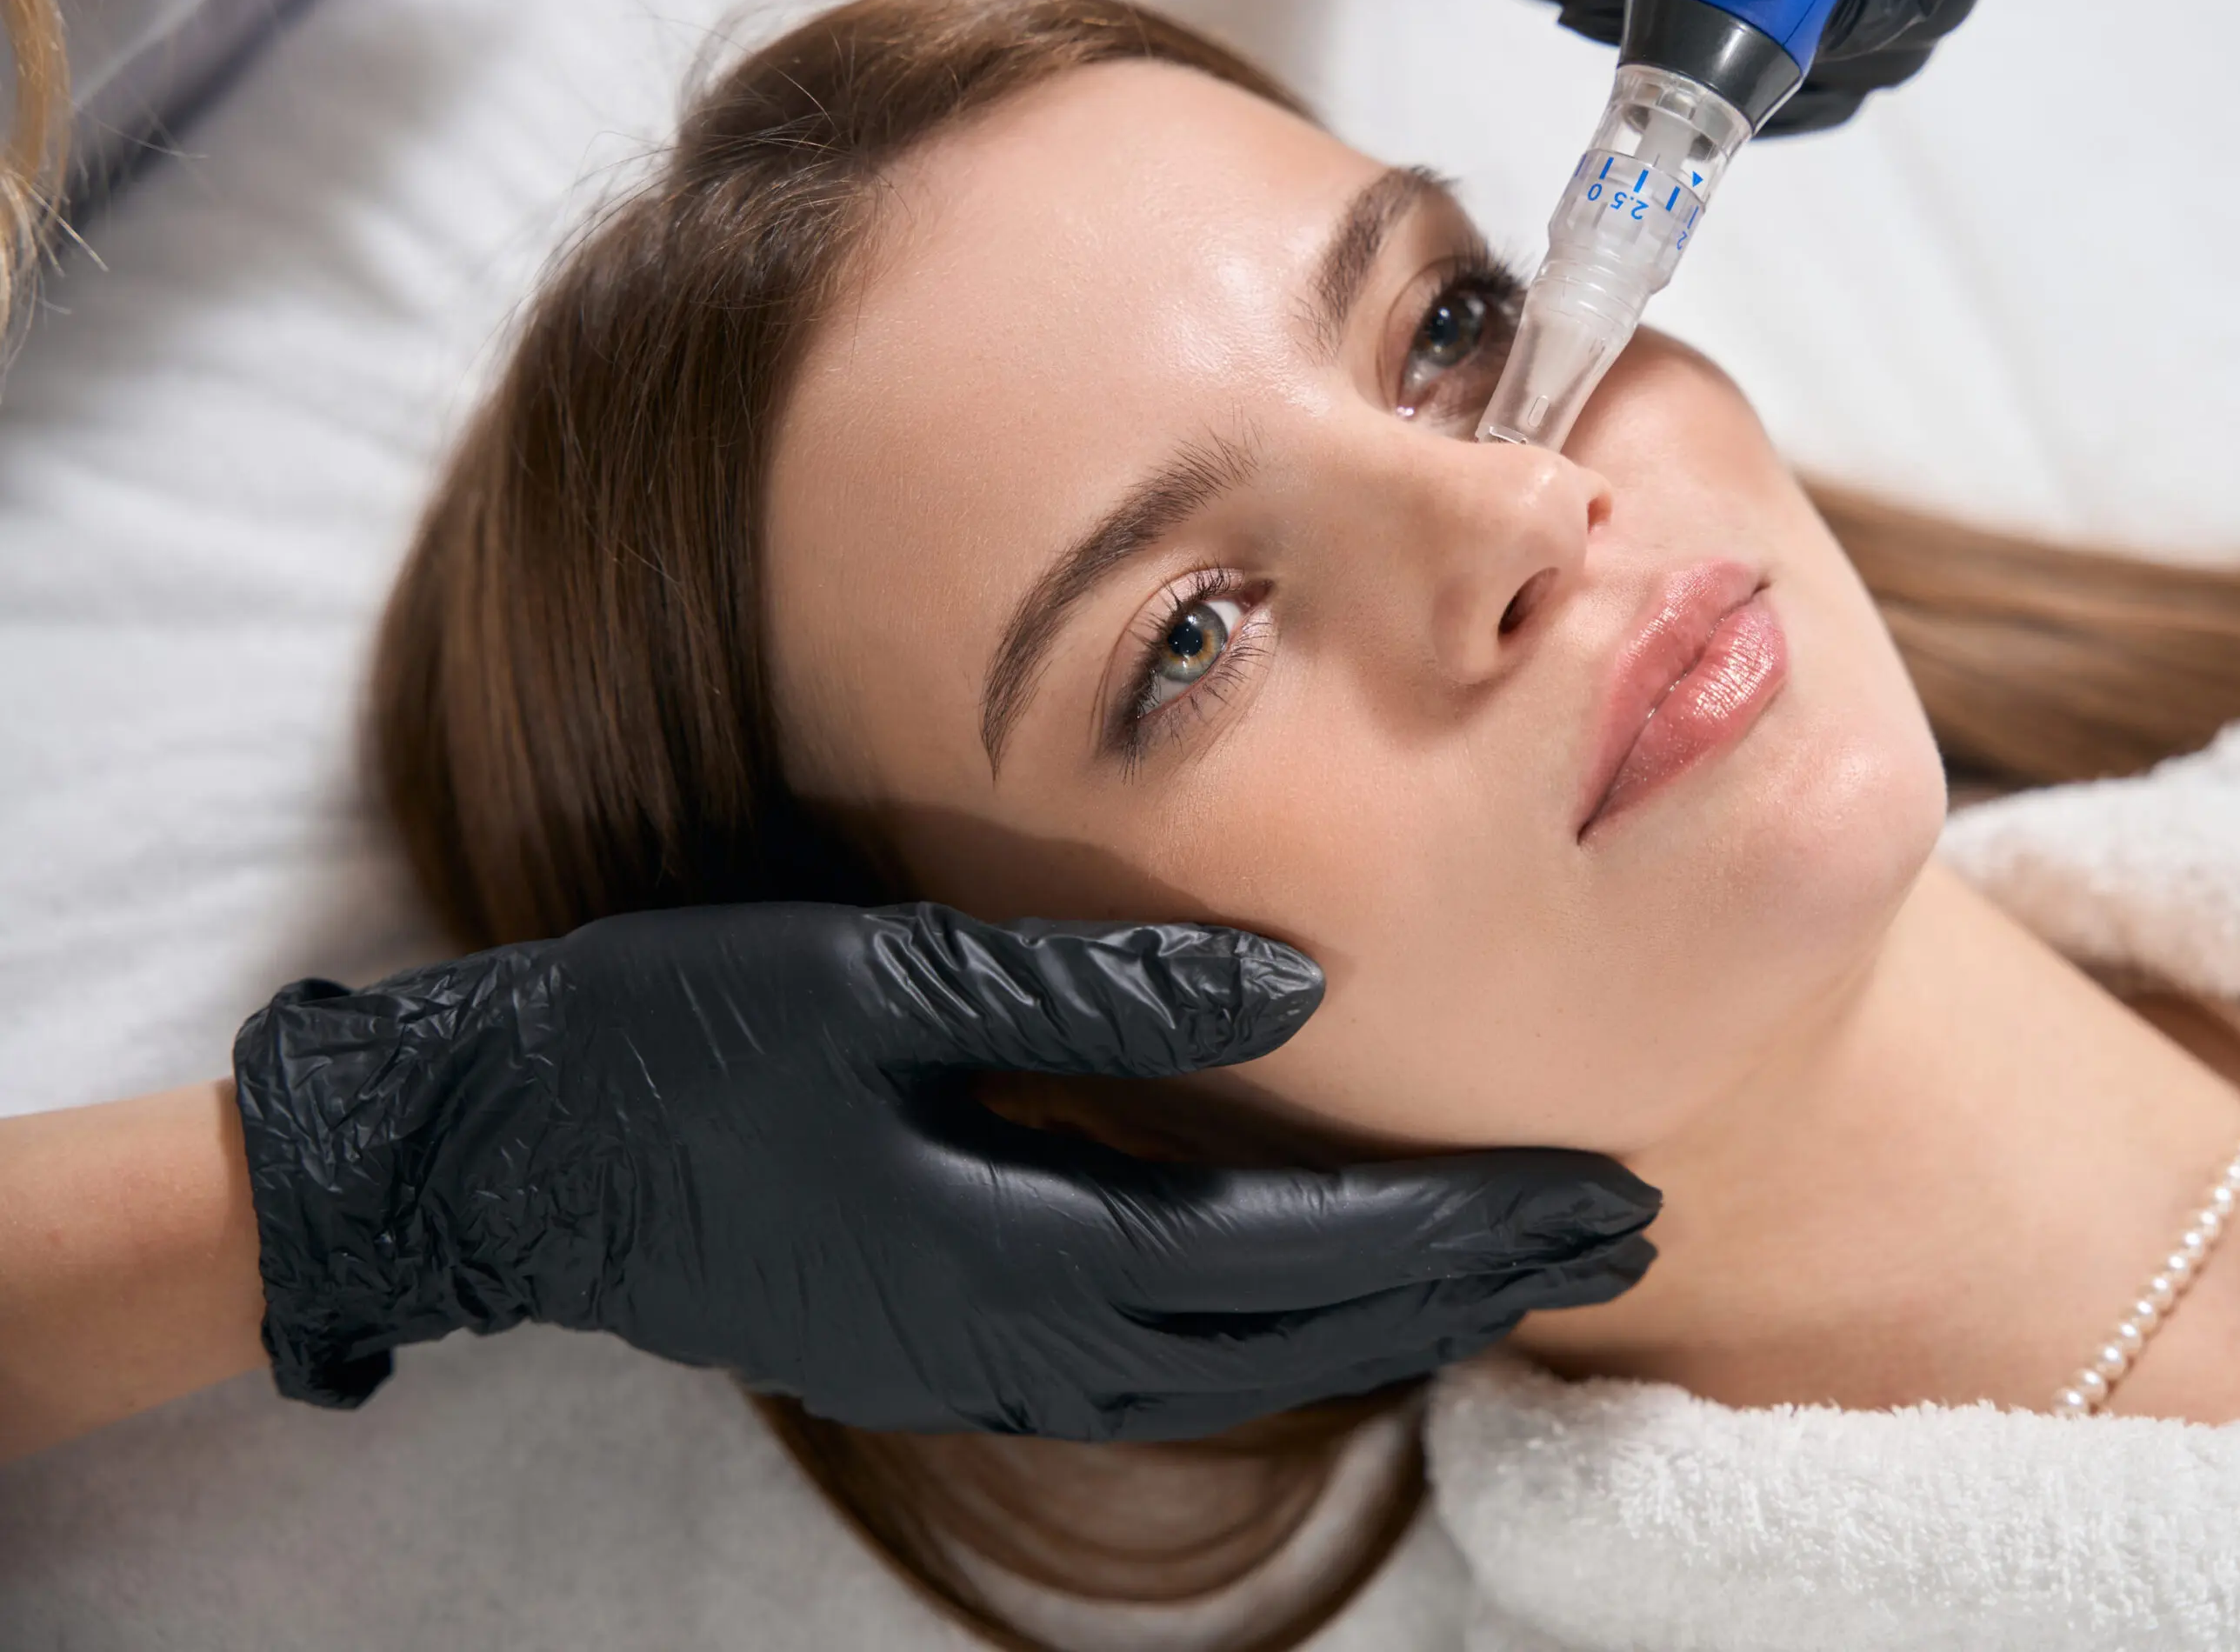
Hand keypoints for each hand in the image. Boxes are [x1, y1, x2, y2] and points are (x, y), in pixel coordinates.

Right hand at [232, 903, 1655, 1440]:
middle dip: (1473, 1284)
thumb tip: (1298, 984)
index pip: (1298, 1255)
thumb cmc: (665, 1043)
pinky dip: (1288, 1335)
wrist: (497, 1159)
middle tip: (1630, 1229)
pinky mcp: (954, 1351)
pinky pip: (1171, 1370)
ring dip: (1395, 1320)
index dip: (1461, 1226)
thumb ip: (1083, 984)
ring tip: (1523, 1265)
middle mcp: (1021, 1343)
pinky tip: (1335, 1296)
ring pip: (1248, 1372)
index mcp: (1014, 1251)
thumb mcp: (863, 979)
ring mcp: (984, 1367)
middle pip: (1301, 1335)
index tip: (1607, 1190)